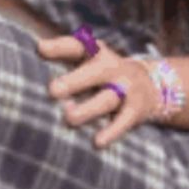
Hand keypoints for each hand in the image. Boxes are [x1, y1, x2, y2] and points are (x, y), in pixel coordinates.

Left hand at [37, 32, 156, 149]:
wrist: (150, 85)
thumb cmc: (104, 72)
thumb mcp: (89, 58)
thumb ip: (64, 52)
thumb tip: (38, 46)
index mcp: (97, 53)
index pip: (79, 46)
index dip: (60, 47)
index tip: (40, 49)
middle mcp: (112, 67)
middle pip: (94, 73)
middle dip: (75, 81)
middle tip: (53, 90)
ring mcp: (126, 88)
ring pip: (107, 99)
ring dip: (88, 109)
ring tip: (69, 118)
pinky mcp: (135, 109)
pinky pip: (124, 121)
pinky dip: (112, 131)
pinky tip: (97, 142)